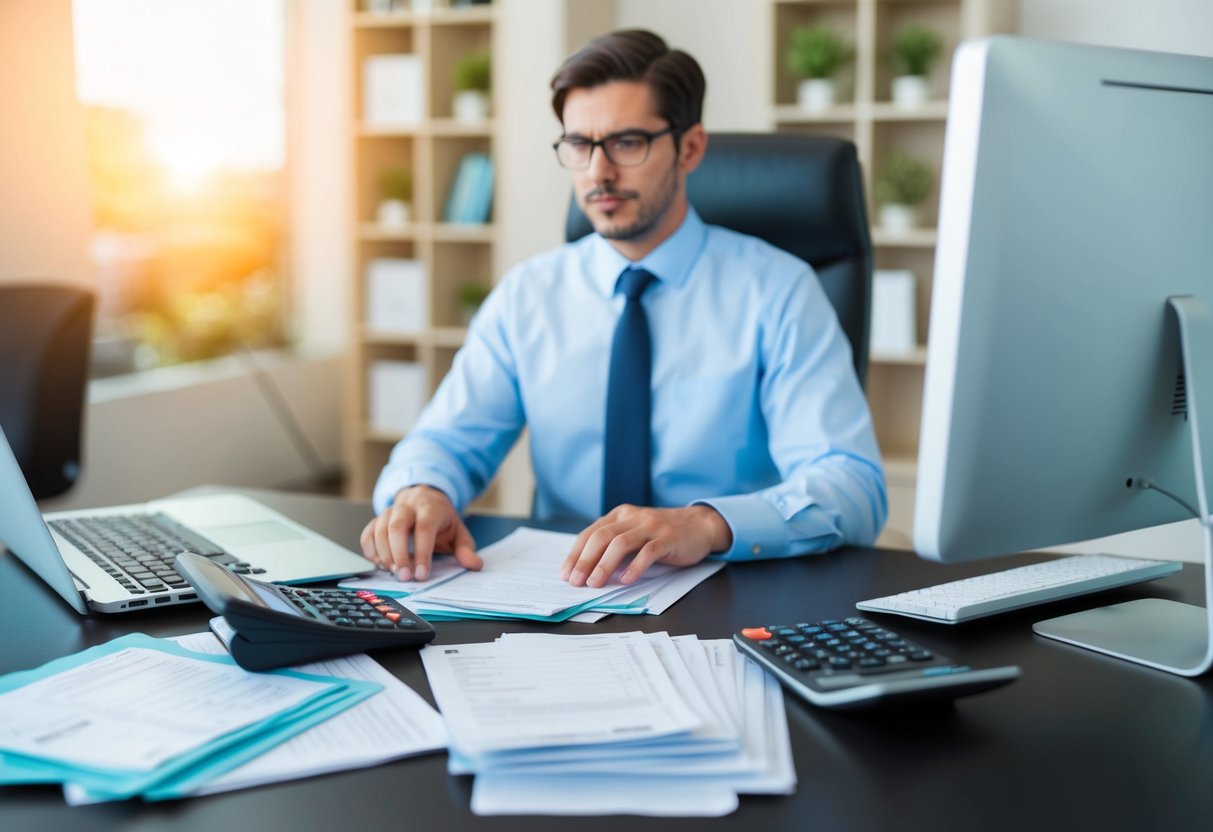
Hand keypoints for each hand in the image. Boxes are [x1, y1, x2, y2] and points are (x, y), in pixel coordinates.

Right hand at [359, 485, 482, 581]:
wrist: (424, 498)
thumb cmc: (440, 519)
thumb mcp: (458, 531)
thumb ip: (465, 549)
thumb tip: (475, 565)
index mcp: (430, 508)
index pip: (424, 528)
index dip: (422, 552)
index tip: (421, 574)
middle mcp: (407, 507)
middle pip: (397, 525)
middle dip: (398, 554)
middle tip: (403, 577)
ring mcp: (390, 511)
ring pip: (379, 528)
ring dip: (384, 554)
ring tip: (393, 573)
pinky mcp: (377, 519)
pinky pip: (367, 533)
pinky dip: (370, 551)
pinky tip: (381, 564)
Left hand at [560, 504, 732, 587]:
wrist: (700, 525)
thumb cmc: (662, 534)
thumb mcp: (635, 531)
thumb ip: (614, 543)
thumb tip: (588, 570)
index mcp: (620, 515)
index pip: (590, 533)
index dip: (576, 554)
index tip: (566, 574)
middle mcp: (633, 517)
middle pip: (602, 537)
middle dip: (585, 561)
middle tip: (576, 581)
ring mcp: (651, 527)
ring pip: (621, 543)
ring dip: (605, 565)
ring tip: (595, 583)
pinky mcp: (668, 539)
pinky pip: (648, 552)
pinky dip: (635, 567)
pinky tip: (626, 580)